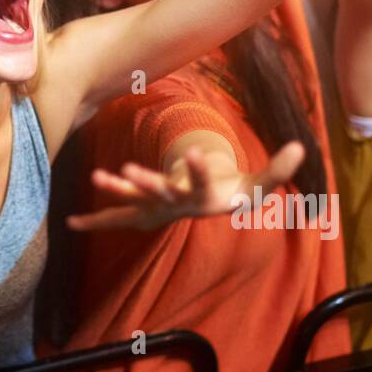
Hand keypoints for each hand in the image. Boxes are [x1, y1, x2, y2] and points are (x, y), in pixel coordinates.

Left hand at [66, 142, 306, 231]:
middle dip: (146, 182)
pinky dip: (95, 221)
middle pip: (162, 193)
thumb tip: (301, 149)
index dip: (200, 169)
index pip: (203, 182)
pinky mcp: (144, 208)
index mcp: (205, 198)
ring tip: (98, 177)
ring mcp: (159, 207)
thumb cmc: (235, 192)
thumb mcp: (258, 184)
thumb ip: (278, 170)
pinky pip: (117, 216)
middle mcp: (178, 205)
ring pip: (136, 201)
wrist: (214, 211)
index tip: (197, 152)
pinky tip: (70, 222)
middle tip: (128, 171)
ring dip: (117, 191)